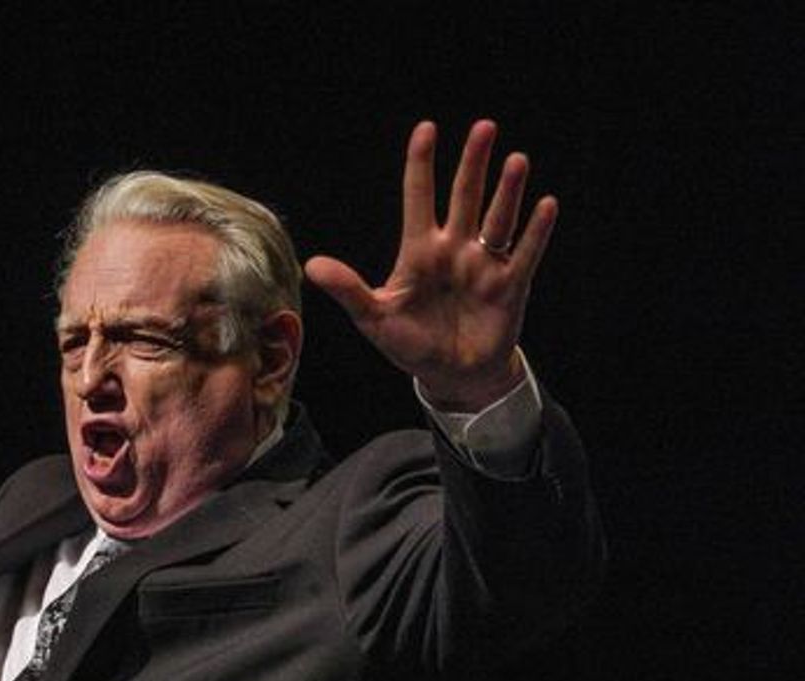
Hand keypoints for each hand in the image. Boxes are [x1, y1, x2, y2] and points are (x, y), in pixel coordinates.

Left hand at [305, 120, 556, 410]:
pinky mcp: (510, 286)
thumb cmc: (410, 344)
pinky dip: (536, 231)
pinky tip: (547, 204)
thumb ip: (348, 290)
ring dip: (508, 191)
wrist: (450, 375)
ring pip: (498, 219)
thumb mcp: (374, 318)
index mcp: (419, 251)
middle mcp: (455, 249)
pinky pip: (525, 254)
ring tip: (516, 159)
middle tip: (484, 126)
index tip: (426, 128)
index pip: (419, 197)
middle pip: (465, 197)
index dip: (421, 164)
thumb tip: (312, 265)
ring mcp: (484, 265)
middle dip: (473, 163)